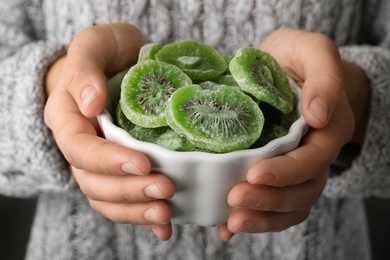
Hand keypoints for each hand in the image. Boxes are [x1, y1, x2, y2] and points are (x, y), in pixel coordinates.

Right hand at [44, 23, 174, 240]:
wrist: (120, 63)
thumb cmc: (107, 53)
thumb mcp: (95, 46)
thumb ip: (85, 71)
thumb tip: (91, 104)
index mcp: (69, 120)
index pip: (81, 149)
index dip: (109, 161)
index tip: (143, 162)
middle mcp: (82, 147)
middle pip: (94, 182)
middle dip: (129, 191)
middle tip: (165, 190)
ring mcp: (102, 163)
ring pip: (108, 199)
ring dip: (136, 210)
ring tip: (165, 213)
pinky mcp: (122, 171)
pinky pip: (125, 202)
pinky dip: (142, 217)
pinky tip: (164, 225)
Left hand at [217, 28, 358, 240]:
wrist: (285, 69)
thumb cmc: (296, 58)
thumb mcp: (312, 51)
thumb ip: (323, 77)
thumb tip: (318, 115)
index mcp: (327, 128)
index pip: (313, 158)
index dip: (287, 171)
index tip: (255, 173)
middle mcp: (314, 153)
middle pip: (302, 189)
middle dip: (270, 200)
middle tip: (235, 199)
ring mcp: (296, 167)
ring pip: (290, 205)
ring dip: (263, 218)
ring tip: (232, 222)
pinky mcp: (276, 173)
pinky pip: (274, 205)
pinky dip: (254, 219)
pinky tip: (227, 226)